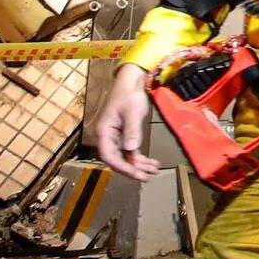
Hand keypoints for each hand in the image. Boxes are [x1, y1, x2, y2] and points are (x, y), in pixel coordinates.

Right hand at [94, 63, 160, 181]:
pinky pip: (131, 150)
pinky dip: (141, 157)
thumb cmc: (129, 93)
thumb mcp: (132, 111)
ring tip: (153, 171)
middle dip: (132, 169)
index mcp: (104, 131)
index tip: (134, 173)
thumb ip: (131, 131)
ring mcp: (116, 136)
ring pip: (125, 157)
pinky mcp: (124, 134)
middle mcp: (108, 136)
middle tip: (146, 177)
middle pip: (117, 159)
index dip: (121, 167)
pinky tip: (151, 163)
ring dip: (139, 165)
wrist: (131, 81)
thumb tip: (131, 150)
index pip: (108, 155)